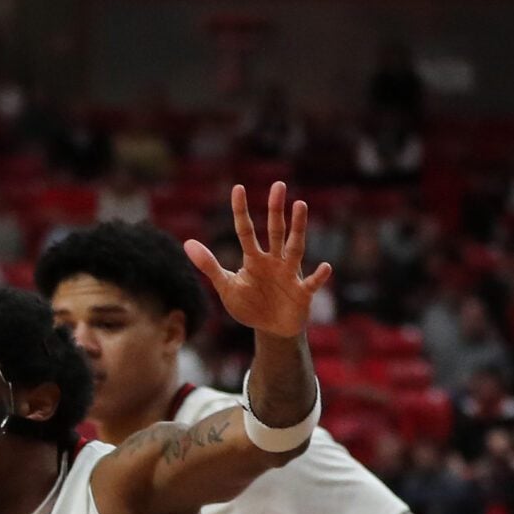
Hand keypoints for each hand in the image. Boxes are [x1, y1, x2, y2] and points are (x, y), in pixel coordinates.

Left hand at [185, 183, 331, 338]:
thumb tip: (188, 243)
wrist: (270, 328)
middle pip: (275, 231)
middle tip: (278, 185)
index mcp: (254, 259)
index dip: (241, 211)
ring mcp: (290, 274)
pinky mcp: (302, 292)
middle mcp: (274, 261)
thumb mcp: (226, 286)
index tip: (238, 188)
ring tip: (300, 205)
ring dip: (298, 228)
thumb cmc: (249, 304)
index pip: (246, 231)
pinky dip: (318, 276)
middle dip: (276, 210)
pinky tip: (325, 267)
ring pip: (295, 247)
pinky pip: (312, 282)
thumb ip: (209, 266)